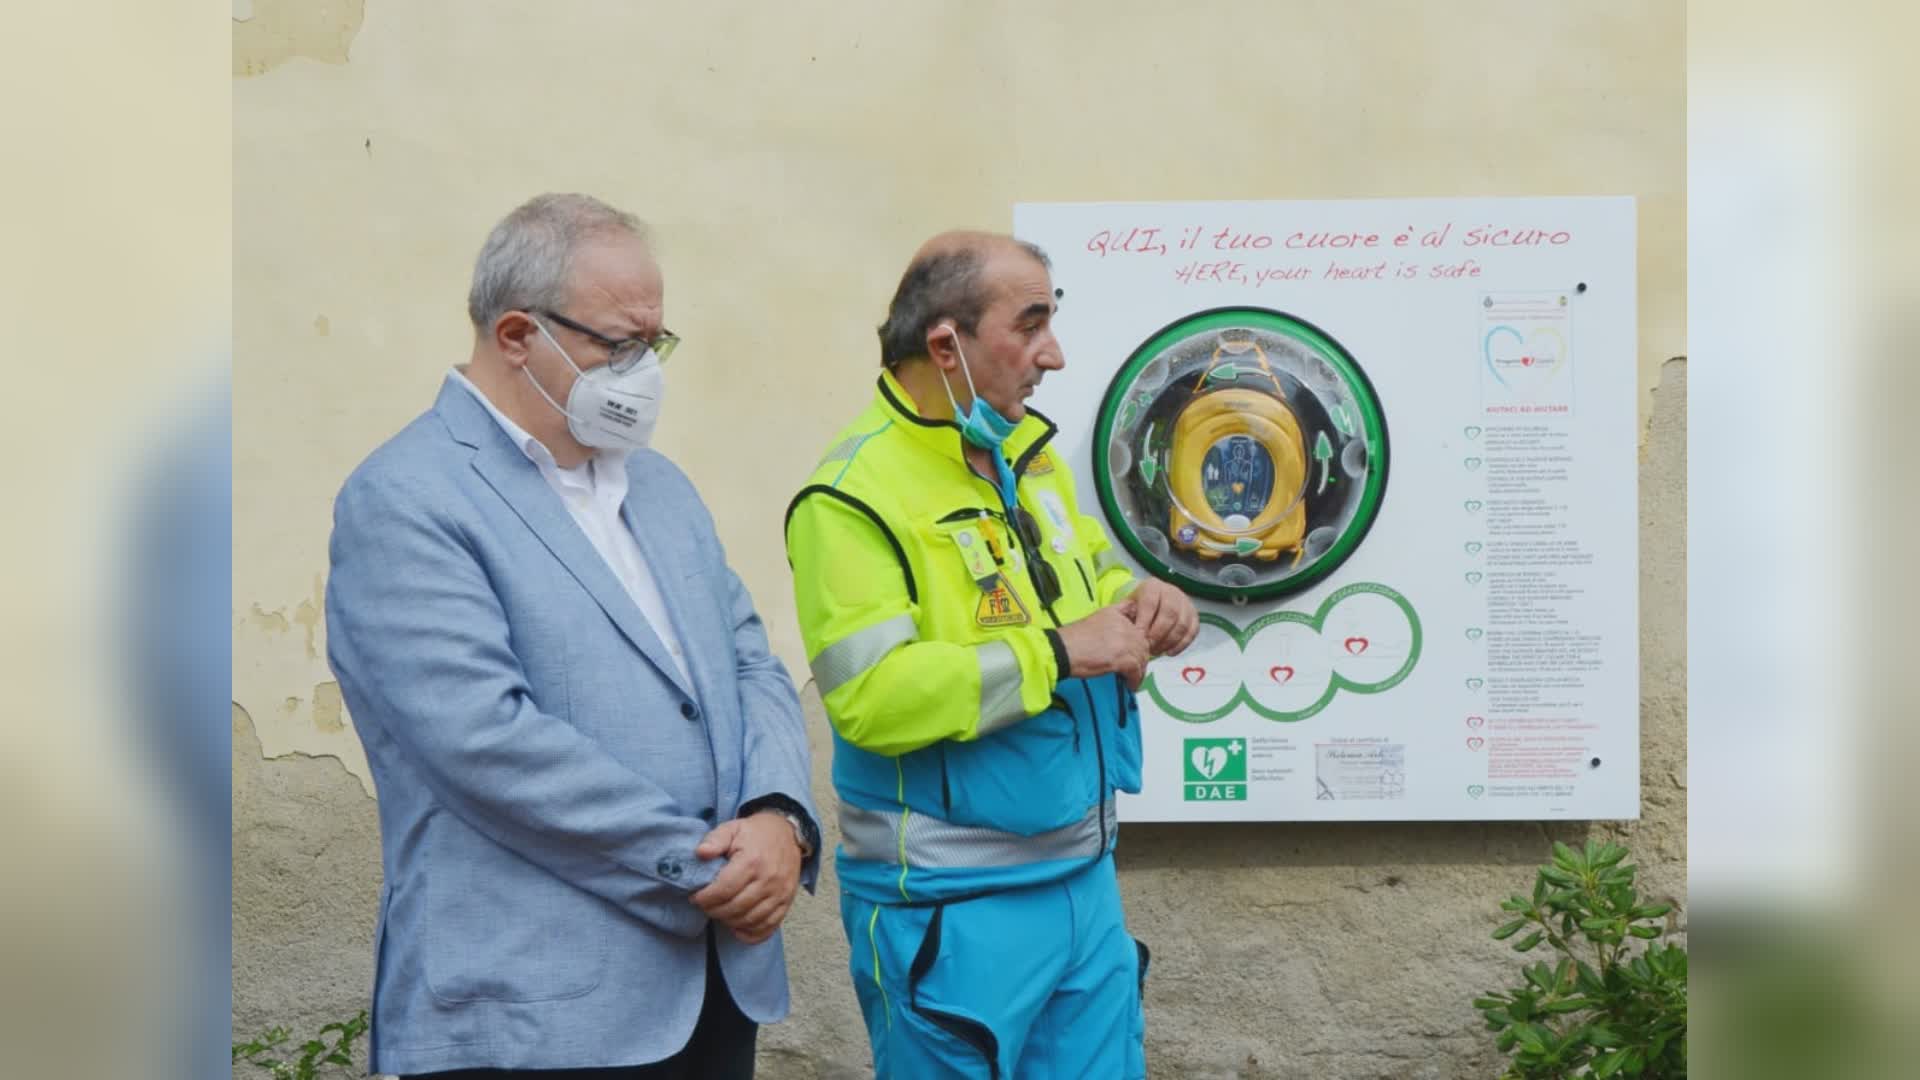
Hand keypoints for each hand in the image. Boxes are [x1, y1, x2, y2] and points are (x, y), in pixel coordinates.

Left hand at [691, 812, 802, 944]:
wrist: (787, 833)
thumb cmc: (756, 833)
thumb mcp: (732, 828)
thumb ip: (715, 839)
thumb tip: (701, 853)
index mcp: (752, 861)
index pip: (724, 889)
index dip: (705, 898)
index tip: (696, 897)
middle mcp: (768, 880)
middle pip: (735, 908)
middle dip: (714, 911)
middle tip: (705, 906)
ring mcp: (780, 893)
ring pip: (750, 920)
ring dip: (730, 921)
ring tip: (719, 913)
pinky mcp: (787, 902)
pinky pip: (768, 926)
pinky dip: (751, 933)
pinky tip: (737, 928)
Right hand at [1057, 602, 1150, 689]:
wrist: (1063, 649)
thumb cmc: (1072, 639)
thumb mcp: (1095, 620)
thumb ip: (1112, 622)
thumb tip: (1119, 639)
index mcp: (1118, 614)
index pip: (1139, 627)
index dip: (1138, 642)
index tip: (1136, 652)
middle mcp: (1125, 625)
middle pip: (1143, 643)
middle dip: (1140, 658)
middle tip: (1135, 669)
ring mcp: (1126, 641)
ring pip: (1142, 658)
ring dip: (1139, 671)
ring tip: (1133, 679)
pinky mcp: (1124, 658)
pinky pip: (1137, 671)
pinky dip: (1135, 680)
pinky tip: (1130, 685)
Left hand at [1127, 579, 1198, 656]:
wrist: (1150, 604)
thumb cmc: (1135, 609)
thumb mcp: (1126, 607)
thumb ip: (1123, 615)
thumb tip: (1120, 630)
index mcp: (1152, 586)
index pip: (1150, 602)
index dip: (1144, 621)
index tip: (1138, 636)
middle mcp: (1171, 591)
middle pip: (1169, 613)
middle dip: (1158, 633)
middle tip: (1148, 647)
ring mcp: (1185, 602)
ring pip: (1182, 623)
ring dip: (1169, 641)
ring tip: (1156, 651)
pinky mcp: (1194, 615)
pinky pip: (1192, 631)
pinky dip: (1181, 644)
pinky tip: (1169, 652)